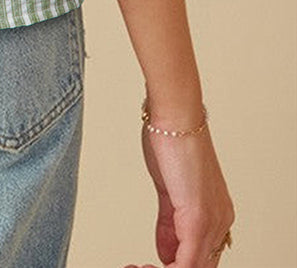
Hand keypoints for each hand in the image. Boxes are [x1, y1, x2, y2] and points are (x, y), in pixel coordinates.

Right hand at [120, 124, 233, 267]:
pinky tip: (149, 267)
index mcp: (218, 213)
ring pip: (195, 267)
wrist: (174, 117)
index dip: (178, 264)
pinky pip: (186, 263)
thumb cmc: (172, 140)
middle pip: (202, 265)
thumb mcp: (170, 189)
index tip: (155, 264)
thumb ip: (170, 221)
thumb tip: (165, 249)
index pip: (203, 256)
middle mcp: (221, 220)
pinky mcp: (198, 219)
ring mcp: (212, 221)